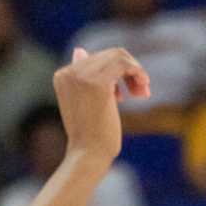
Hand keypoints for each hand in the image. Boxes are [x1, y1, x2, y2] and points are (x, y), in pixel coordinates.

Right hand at [53, 46, 149, 170]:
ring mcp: (81, 76)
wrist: (88, 155)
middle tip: (141, 93)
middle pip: (109, 54)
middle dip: (130, 71)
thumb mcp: (85, 100)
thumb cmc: (89, 134)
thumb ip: (84, 77)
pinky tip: (143, 89)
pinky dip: (138, 72)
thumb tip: (79, 50)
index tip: (126, 94)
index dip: (117, 72)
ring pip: (119, 55)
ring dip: (136, 72)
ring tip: (142, 93)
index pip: (97, 57)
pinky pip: (124, 63)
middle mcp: (69, 71)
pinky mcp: (97, 83)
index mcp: (62, 74)